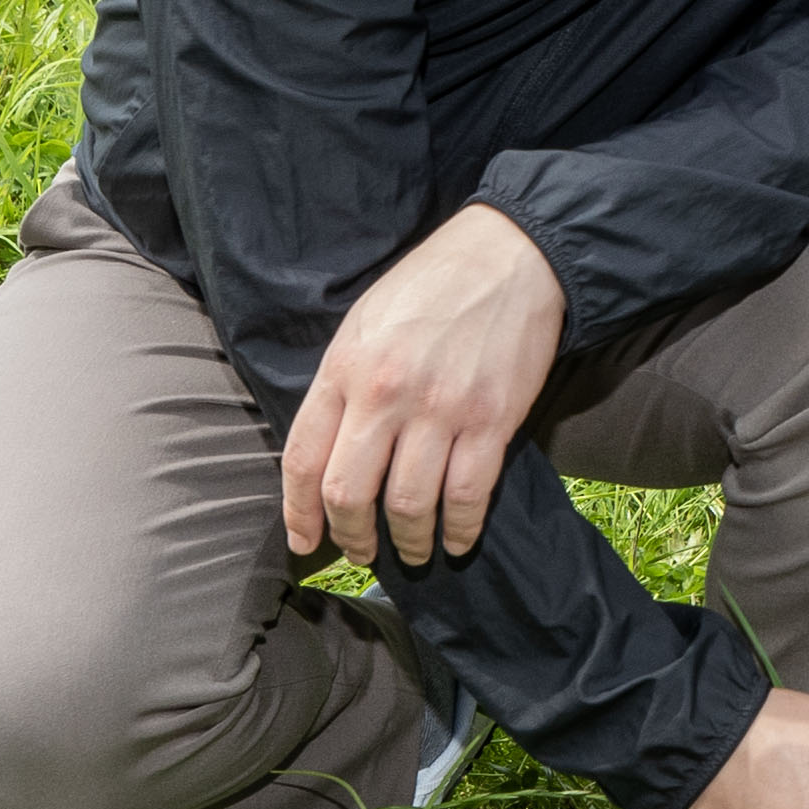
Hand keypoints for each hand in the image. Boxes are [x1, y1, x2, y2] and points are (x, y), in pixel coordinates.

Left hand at [279, 203, 570, 568]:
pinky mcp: (492, 420)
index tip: (304, 541)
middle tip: (362, 552)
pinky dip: (461, 530)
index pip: (303, 459)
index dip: (298, 513)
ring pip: (410, 505)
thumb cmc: (430, 286)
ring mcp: (441, 410)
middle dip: (352, 537)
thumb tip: (326, 453)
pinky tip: (457, 540)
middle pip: (350, 494)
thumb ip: (341, 386)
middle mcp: (387, 394)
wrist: (509, 257)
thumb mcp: (362, 324)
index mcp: (346, 369)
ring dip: (408, 542)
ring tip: (412, 552)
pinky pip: (469, 495)